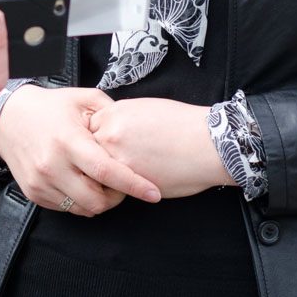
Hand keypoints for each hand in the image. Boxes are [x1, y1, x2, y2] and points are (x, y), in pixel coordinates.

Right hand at [0, 86, 161, 215]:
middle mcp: (52, 165)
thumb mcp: (84, 98)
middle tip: (122, 185)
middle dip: (117, 198)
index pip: (106, 171)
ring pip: (82, 209)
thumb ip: (111, 112)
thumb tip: (136, 129)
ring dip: (99, 202)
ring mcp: (41, 182)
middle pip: (96, 200)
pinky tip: (82, 183)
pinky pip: (66, 208)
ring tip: (102, 184)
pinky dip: (80, 201)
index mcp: (68, 140)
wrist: (8, 119)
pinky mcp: (33, 193)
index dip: (134, 185)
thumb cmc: (52, 107)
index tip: (154, 194)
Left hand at [86, 97, 232, 199]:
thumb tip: (111, 128)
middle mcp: (110, 133)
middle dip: (95, 158)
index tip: (103, 147)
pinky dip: (116, 188)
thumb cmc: (184, 125)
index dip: (96, 140)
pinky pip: (112, 185)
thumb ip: (122, 119)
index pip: (89, 129)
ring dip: (103, 175)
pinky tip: (129, 186)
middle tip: (104, 166)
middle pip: (88, 150)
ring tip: (113, 179)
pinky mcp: (128, 179)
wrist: (208, 143)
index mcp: (114, 113)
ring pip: (96, 170)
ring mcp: (116, 157)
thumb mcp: (146, 109)